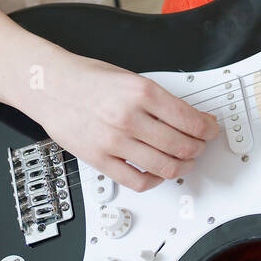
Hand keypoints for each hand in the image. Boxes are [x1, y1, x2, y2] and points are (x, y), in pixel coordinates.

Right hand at [30, 54, 221, 191]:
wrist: (48, 85)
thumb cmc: (88, 79)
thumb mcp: (132, 79)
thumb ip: (162, 100)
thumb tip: (192, 117)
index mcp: (142, 92)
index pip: (190, 120)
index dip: (208, 129)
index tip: (211, 130)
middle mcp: (128, 117)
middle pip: (182, 145)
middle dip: (199, 148)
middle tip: (200, 145)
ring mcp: (113, 141)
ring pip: (164, 166)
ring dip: (182, 166)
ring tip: (185, 161)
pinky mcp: (98, 159)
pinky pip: (136, 181)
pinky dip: (154, 181)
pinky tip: (158, 174)